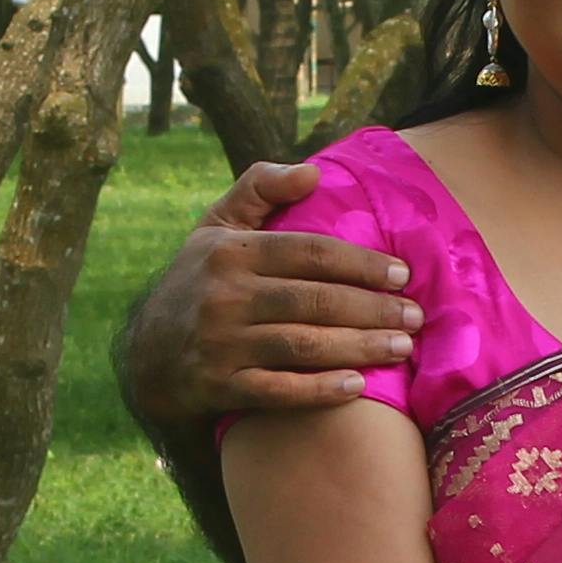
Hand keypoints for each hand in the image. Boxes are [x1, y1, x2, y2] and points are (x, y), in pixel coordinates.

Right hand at [118, 163, 421, 428]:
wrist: (147, 354)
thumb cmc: (199, 281)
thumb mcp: (216, 225)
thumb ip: (260, 188)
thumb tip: (314, 171)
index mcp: (230, 252)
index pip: (310, 253)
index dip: (361, 264)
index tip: (402, 274)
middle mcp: (223, 296)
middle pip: (314, 300)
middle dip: (372, 308)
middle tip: (415, 316)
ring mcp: (220, 344)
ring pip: (303, 345)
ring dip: (359, 347)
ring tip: (401, 347)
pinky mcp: (219, 387)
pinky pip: (278, 391)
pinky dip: (319, 390)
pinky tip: (357, 386)